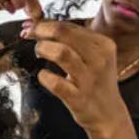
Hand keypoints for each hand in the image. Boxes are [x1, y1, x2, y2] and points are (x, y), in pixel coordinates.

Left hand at [21, 19, 129, 136]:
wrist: (108, 114)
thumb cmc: (95, 80)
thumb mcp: (93, 56)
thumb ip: (72, 39)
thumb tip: (39, 24)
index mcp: (104, 44)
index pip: (69, 26)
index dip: (46, 24)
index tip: (32, 26)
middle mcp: (99, 59)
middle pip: (64, 33)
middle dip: (41, 31)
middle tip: (30, 35)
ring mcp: (89, 79)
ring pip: (61, 53)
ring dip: (43, 49)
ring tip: (39, 52)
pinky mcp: (79, 98)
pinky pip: (56, 83)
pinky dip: (44, 76)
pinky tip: (44, 76)